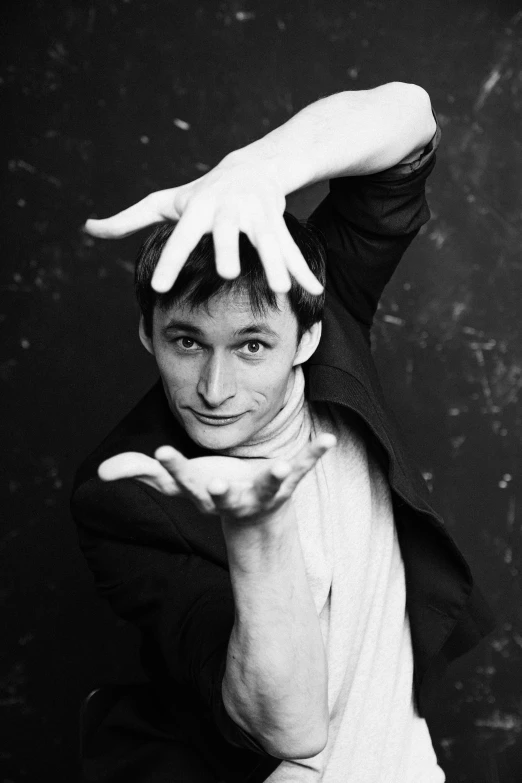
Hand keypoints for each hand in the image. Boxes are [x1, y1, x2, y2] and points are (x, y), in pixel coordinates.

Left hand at [83, 154, 323, 295]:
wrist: (254, 165)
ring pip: (267, 240)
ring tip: (280, 289)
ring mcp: (257, 213)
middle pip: (228, 230)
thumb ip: (128, 219)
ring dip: (275, 263)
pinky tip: (313, 292)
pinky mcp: (279, 221)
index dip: (171, 260)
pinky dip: (302, 270)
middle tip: (227, 271)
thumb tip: (88, 228)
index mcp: (198, 207)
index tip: (160, 287)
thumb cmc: (202, 192)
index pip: (181, 236)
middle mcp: (229, 208)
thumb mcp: (165, 202)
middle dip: (230, 248)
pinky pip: (291, 249)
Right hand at [98, 434, 335, 522]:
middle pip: (225, 497)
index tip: (160, 450)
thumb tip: (101, 473)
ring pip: (269, 486)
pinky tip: (328, 439)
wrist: (255, 514)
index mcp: (204, 496)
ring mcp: (264, 491)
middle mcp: (234, 499)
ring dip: (274, 477)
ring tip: (279, 464)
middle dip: (222, 491)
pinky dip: (315, 454)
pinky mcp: (288, 480)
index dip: (171, 467)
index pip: (182, 483)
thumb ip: (141, 473)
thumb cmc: (209, 490)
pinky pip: (304, 467)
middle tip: (218, 482)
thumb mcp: (174, 481)